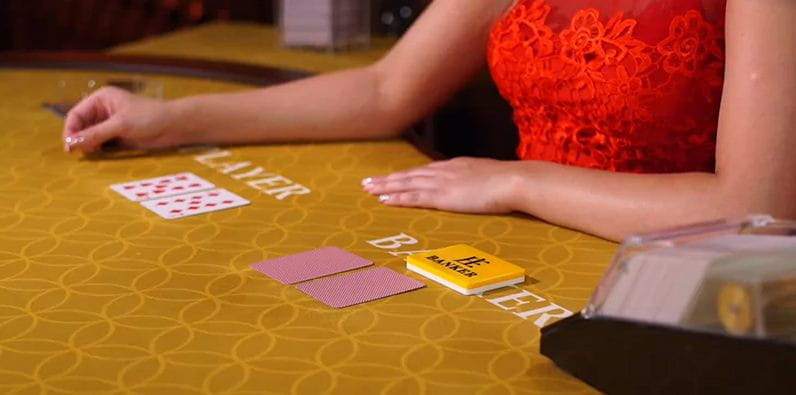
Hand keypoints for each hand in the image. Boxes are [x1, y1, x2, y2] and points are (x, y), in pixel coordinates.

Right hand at [62, 86, 181, 152]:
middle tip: (80, 152)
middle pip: (81, 126)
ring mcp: (110, 123)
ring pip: (90, 136)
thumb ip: (96, 134)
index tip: (69, 147)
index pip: (76, 114)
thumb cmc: (149, 118)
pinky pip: (101, 143)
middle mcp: (103, 110)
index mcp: (101, 99)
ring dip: (88, 145)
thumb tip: (71, 143)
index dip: (70, 130)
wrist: (175, 126)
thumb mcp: (120, 125)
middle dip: (79, 138)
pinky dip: (97, 149)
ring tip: (93, 152)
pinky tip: (99, 153)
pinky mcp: (118, 135)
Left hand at [362, 157, 520, 213]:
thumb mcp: (492, 177)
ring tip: (368, 190)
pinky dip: (397, 198)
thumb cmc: (511, 181)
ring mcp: (442, 183)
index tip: (393, 177)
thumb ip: (482, 181)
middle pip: (410, 175)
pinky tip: (384, 200)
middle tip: (368, 182)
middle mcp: (444, 171)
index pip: (425, 170)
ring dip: (386, 187)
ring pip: (406, 184)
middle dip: (388, 179)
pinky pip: (414, 197)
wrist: (514, 181)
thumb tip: (484, 186)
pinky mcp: (442, 196)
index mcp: (456, 166)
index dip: (407, 174)